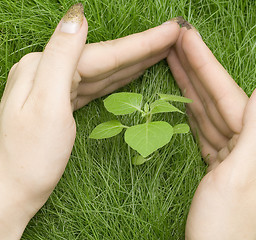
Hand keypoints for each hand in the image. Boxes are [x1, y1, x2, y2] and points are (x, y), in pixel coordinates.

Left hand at [0, 4, 179, 238]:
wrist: (10, 192)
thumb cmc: (29, 157)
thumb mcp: (46, 104)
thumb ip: (62, 55)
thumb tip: (78, 16)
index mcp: (46, 67)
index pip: (104, 52)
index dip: (141, 43)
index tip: (171, 31)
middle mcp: (49, 71)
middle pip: (106, 59)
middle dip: (142, 49)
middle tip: (173, 37)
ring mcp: (56, 88)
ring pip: (103, 72)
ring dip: (133, 62)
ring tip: (160, 52)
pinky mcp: (62, 104)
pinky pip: (96, 86)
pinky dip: (116, 79)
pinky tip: (130, 73)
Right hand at [168, 26, 255, 238]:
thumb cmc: (225, 226)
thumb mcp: (241, 176)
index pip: (230, 94)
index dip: (206, 64)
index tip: (187, 38)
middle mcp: (253, 143)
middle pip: (220, 97)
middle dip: (197, 67)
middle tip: (177, 40)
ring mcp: (235, 152)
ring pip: (210, 110)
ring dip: (192, 85)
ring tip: (175, 60)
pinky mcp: (219, 161)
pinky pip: (205, 127)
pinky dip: (193, 110)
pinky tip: (184, 95)